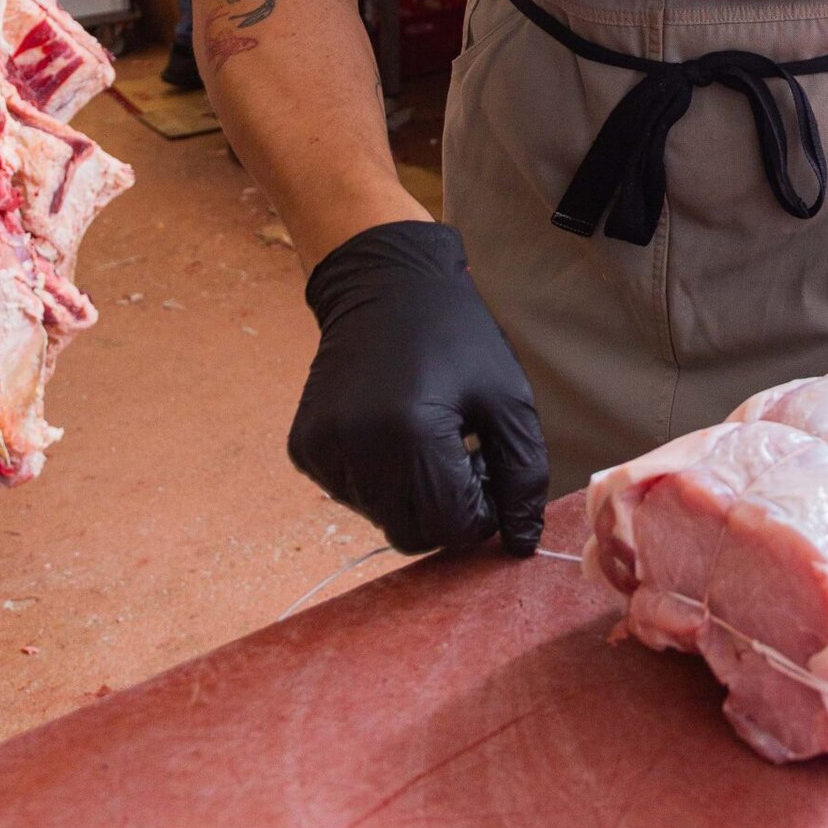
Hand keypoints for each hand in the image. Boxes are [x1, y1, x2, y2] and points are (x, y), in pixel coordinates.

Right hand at [289, 220, 548, 555]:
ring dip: (411, 494)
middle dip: (446, 510)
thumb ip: (523, 474)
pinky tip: (391, 430)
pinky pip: (351, 494)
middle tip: (461, 456)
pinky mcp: (304, 448)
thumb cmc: (455, 336)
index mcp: (411, 435)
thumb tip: (519, 544)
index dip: (482, 509)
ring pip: (381, 517)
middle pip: (412, 533)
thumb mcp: (508, 397)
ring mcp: (322, 450)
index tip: (486, 466)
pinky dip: (378, 479)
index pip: (454, 528)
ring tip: (427, 436)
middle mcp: (357, 449)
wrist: (384, 283)